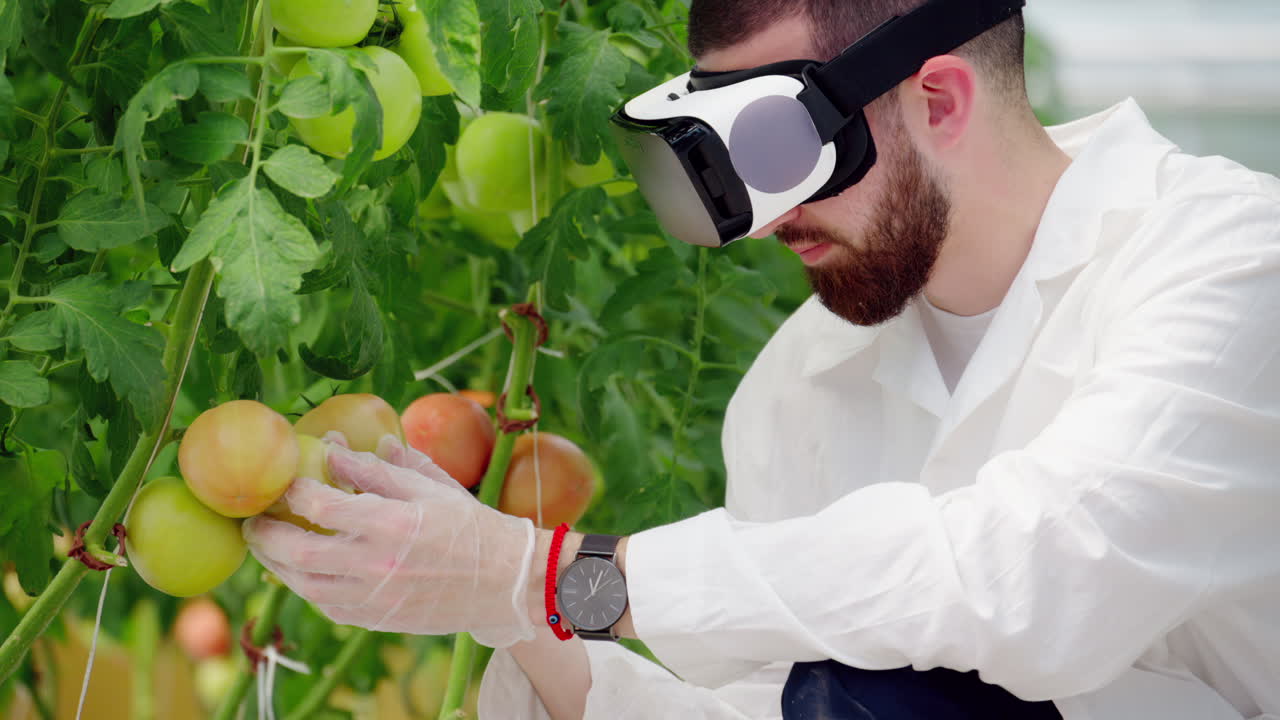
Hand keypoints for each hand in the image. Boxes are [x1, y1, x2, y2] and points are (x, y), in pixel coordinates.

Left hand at [242, 435, 536, 647]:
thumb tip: (338, 446)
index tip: (283, 480)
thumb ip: (382, 468)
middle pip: (296, 550)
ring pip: (303, 585)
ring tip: (269, 547)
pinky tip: (304, 572)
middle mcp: (375, 563)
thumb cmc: (471, 526)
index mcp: (390, 522)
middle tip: (253, 521)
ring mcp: (374, 597)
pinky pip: (326, 606)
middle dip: (264, 534)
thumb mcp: (431, 486)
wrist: (504, 581)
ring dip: (276, 565)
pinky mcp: (377, 619)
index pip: (319, 502)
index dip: (292, 489)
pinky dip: (307, 588)